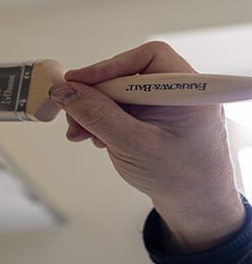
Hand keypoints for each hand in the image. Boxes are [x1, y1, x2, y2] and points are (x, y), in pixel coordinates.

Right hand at [49, 41, 243, 252]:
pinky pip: (127, 110)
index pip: (146, 58)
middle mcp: (180, 92)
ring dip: (97, 112)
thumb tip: (67, 93)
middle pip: (129, 76)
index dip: (107, 67)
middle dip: (96, 97)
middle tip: (73, 117)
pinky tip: (98, 138)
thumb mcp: (130, 145)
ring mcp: (169, 106)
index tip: (76, 82)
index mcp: (186, 90)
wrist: (195, 205)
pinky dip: (107, 122)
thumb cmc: (178, 178)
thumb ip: (96, 116)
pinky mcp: (159, 119)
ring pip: (123, 95)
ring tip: (82, 135)